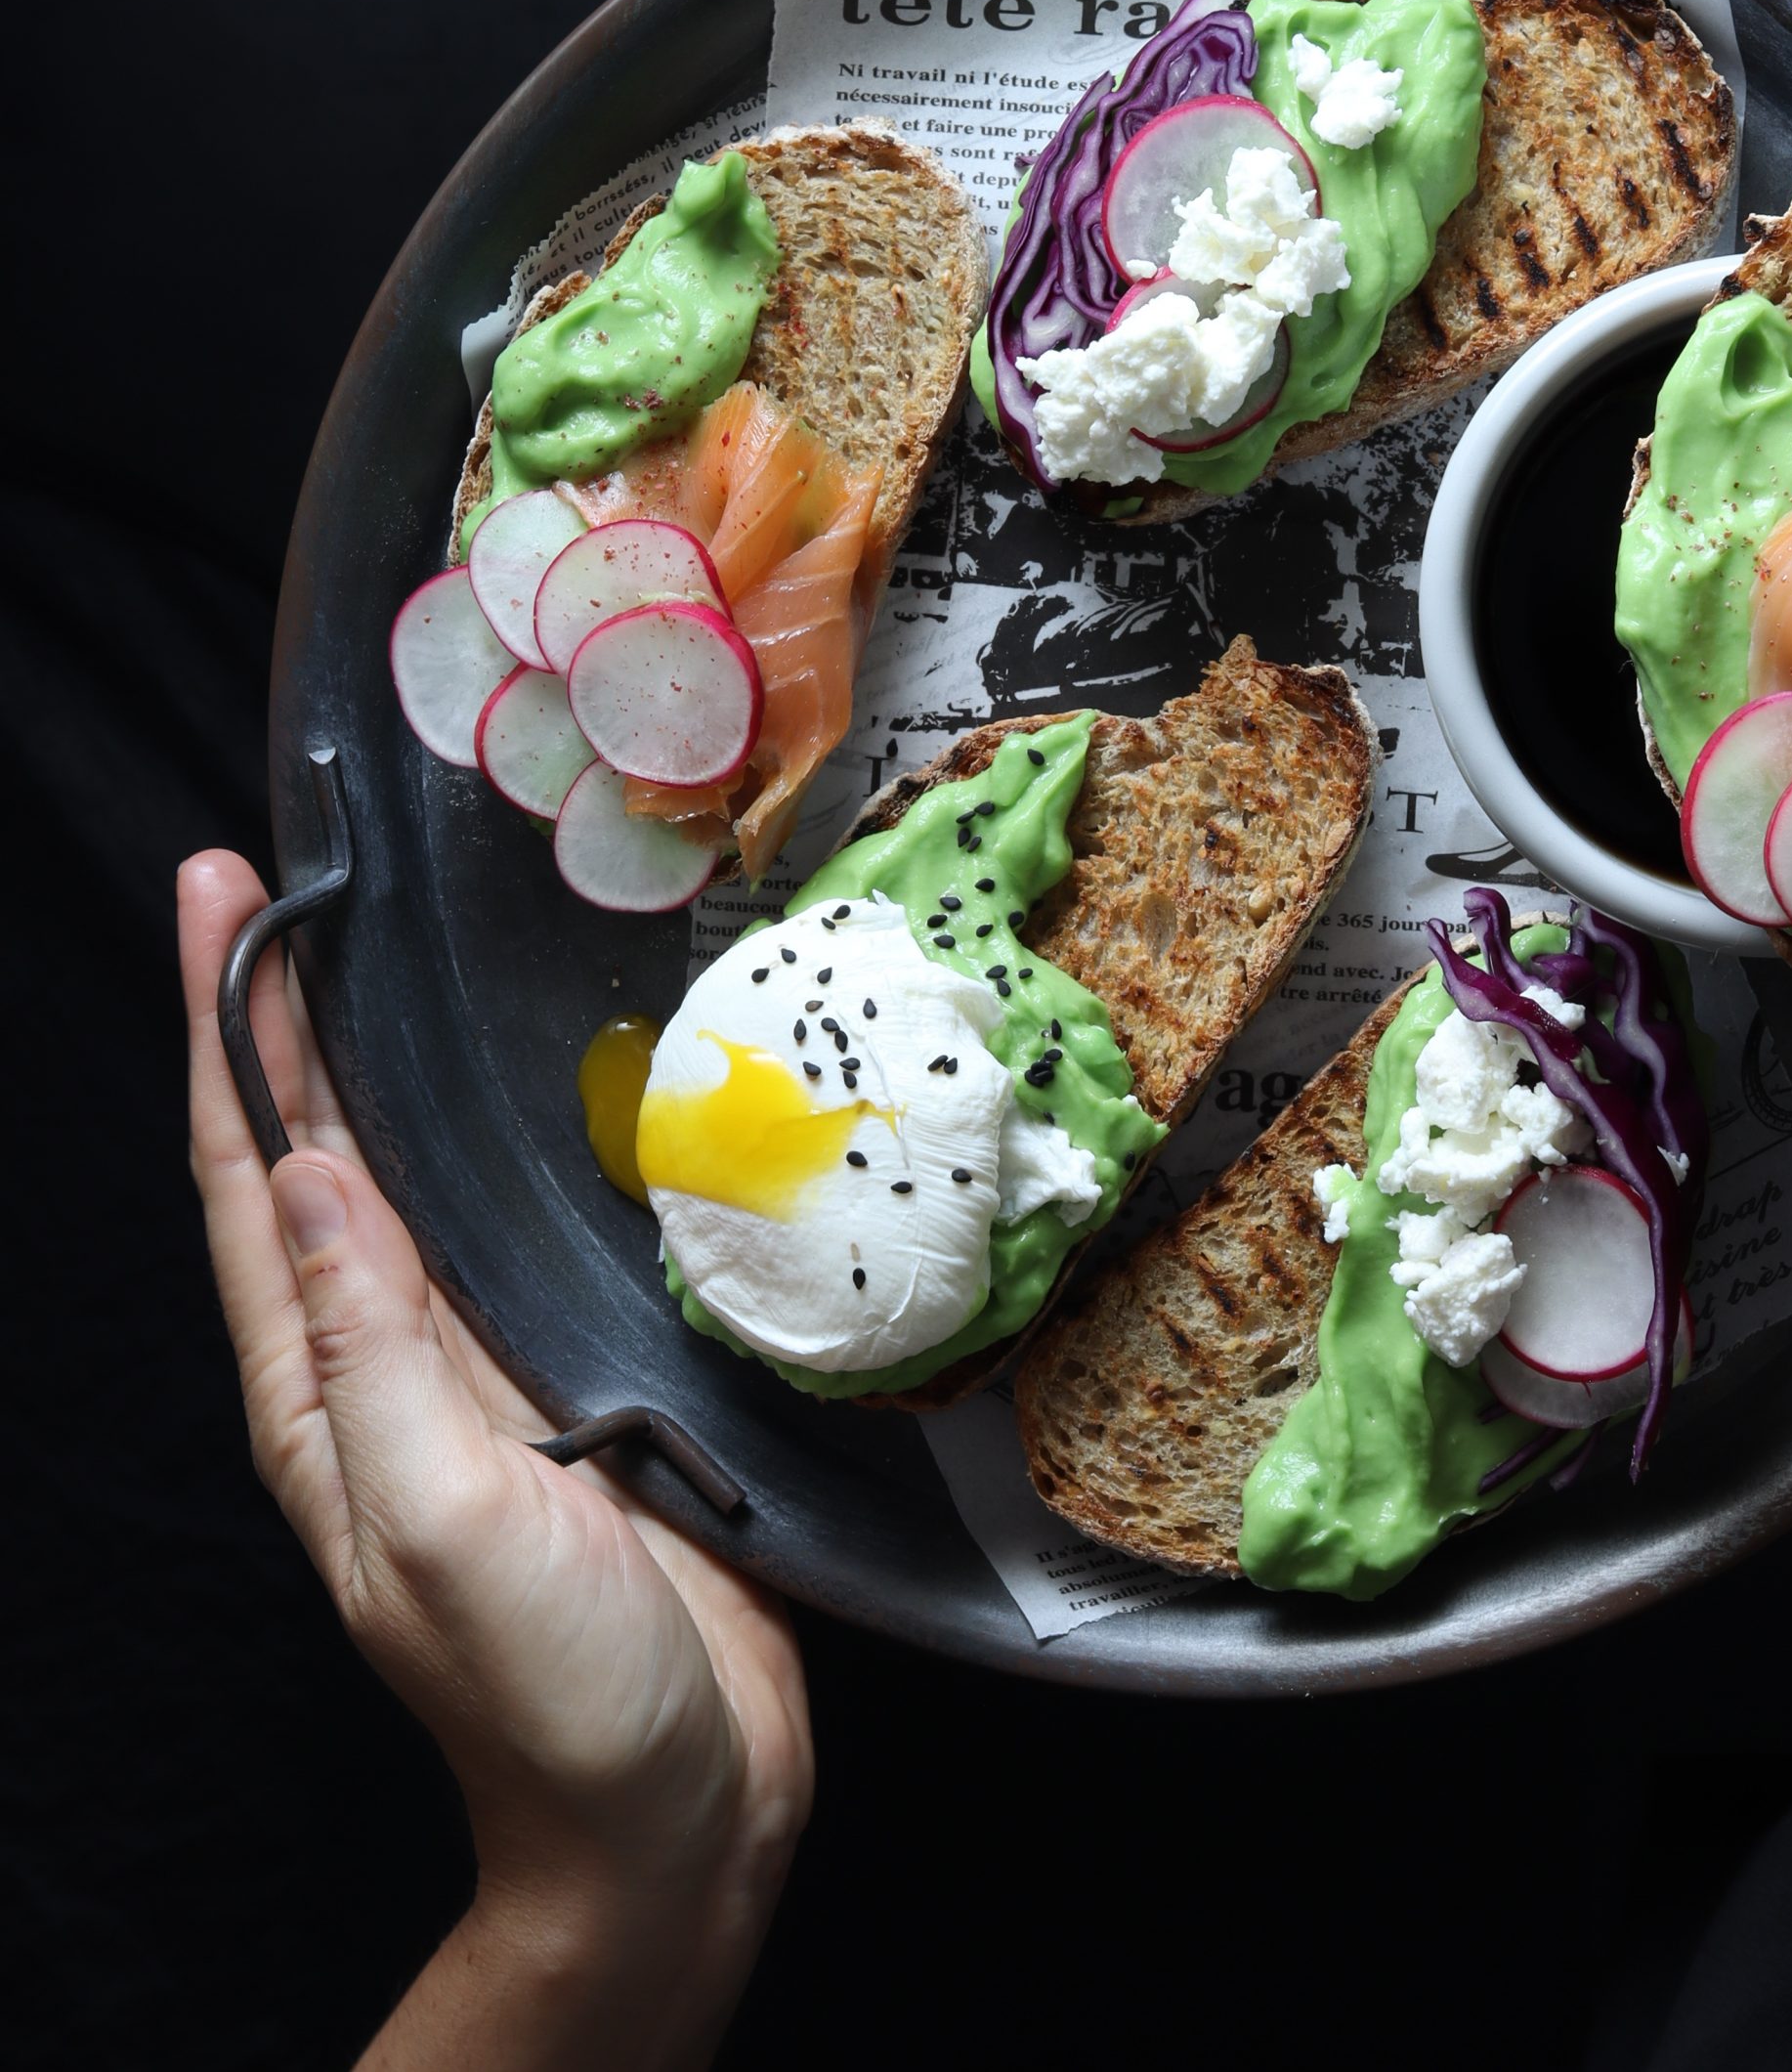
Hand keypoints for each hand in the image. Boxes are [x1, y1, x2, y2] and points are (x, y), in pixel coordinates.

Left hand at [180, 851, 811, 2066]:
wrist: (669, 1816)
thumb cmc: (560, 1699)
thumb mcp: (455, 1523)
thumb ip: (380, 1357)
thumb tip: (311, 1177)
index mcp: (326, 1404)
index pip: (251, 1184)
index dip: (225, 1037)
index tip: (218, 897)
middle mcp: (380, 1375)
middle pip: (306, 1165)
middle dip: (275, 1023)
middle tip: (279, 881)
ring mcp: (472, 1384)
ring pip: (403, 1194)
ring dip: (371, 1071)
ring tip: (378, 956)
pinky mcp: (569, 1392)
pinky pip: (505, 1245)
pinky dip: (488, 1153)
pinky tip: (527, 1106)